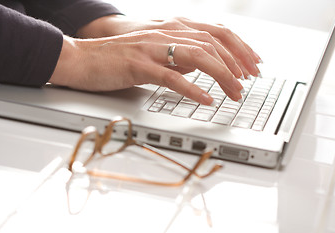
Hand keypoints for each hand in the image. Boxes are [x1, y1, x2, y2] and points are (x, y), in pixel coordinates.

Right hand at [50, 32, 244, 105]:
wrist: (81, 58)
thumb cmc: (116, 58)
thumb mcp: (153, 54)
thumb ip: (176, 57)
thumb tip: (198, 67)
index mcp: (170, 31)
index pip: (214, 34)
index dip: (238, 48)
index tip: (252, 65)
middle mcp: (164, 35)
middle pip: (212, 43)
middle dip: (236, 64)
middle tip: (249, 82)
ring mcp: (152, 49)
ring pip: (197, 56)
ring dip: (221, 75)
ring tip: (235, 92)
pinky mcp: (138, 65)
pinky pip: (170, 77)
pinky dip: (192, 88)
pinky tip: (206, 99)